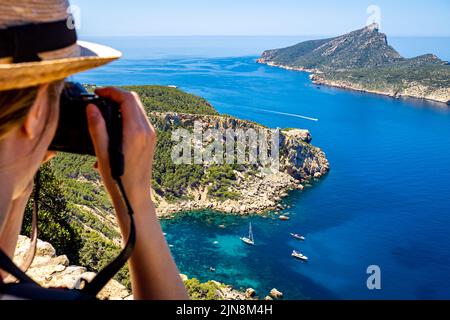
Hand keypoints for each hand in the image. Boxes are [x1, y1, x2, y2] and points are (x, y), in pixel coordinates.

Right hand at [86, 87, 156, 214]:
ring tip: (103, 113)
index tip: (97, 92)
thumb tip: (91, 107)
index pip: (127, 98)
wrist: (136, 196)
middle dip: (116, 95)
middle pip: (134, 100)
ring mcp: (151, 135)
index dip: (111, 91)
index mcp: (135, 131)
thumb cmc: (118, 178)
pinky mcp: (150, 140)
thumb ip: (97, 127)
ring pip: (137, 109)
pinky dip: (126, 117)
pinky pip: (139, 120)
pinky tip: (112, 129)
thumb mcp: (102, 152)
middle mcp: (146, 130)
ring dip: (121, 106)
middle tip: (99, 99)